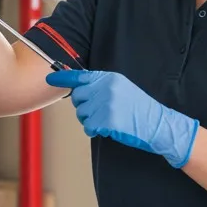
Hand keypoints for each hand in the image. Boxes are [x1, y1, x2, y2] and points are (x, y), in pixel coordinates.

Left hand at [46, 70, 198, 168]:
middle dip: (84, 108)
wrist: (157, 124)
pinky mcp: (107, 120)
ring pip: (82, 114)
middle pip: (78, 98)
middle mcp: (105, 88)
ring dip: (91, 121)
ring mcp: (106, 103)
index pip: (81, 76)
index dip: (63, 77)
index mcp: (109, 78)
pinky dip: (96, 130)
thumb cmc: (139, 109)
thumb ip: (101, 87)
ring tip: (109, 121)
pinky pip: (89, 127)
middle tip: (100, 114)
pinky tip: (109, 129)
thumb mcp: (121, 89)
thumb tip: (79, 90)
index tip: (49, 78)